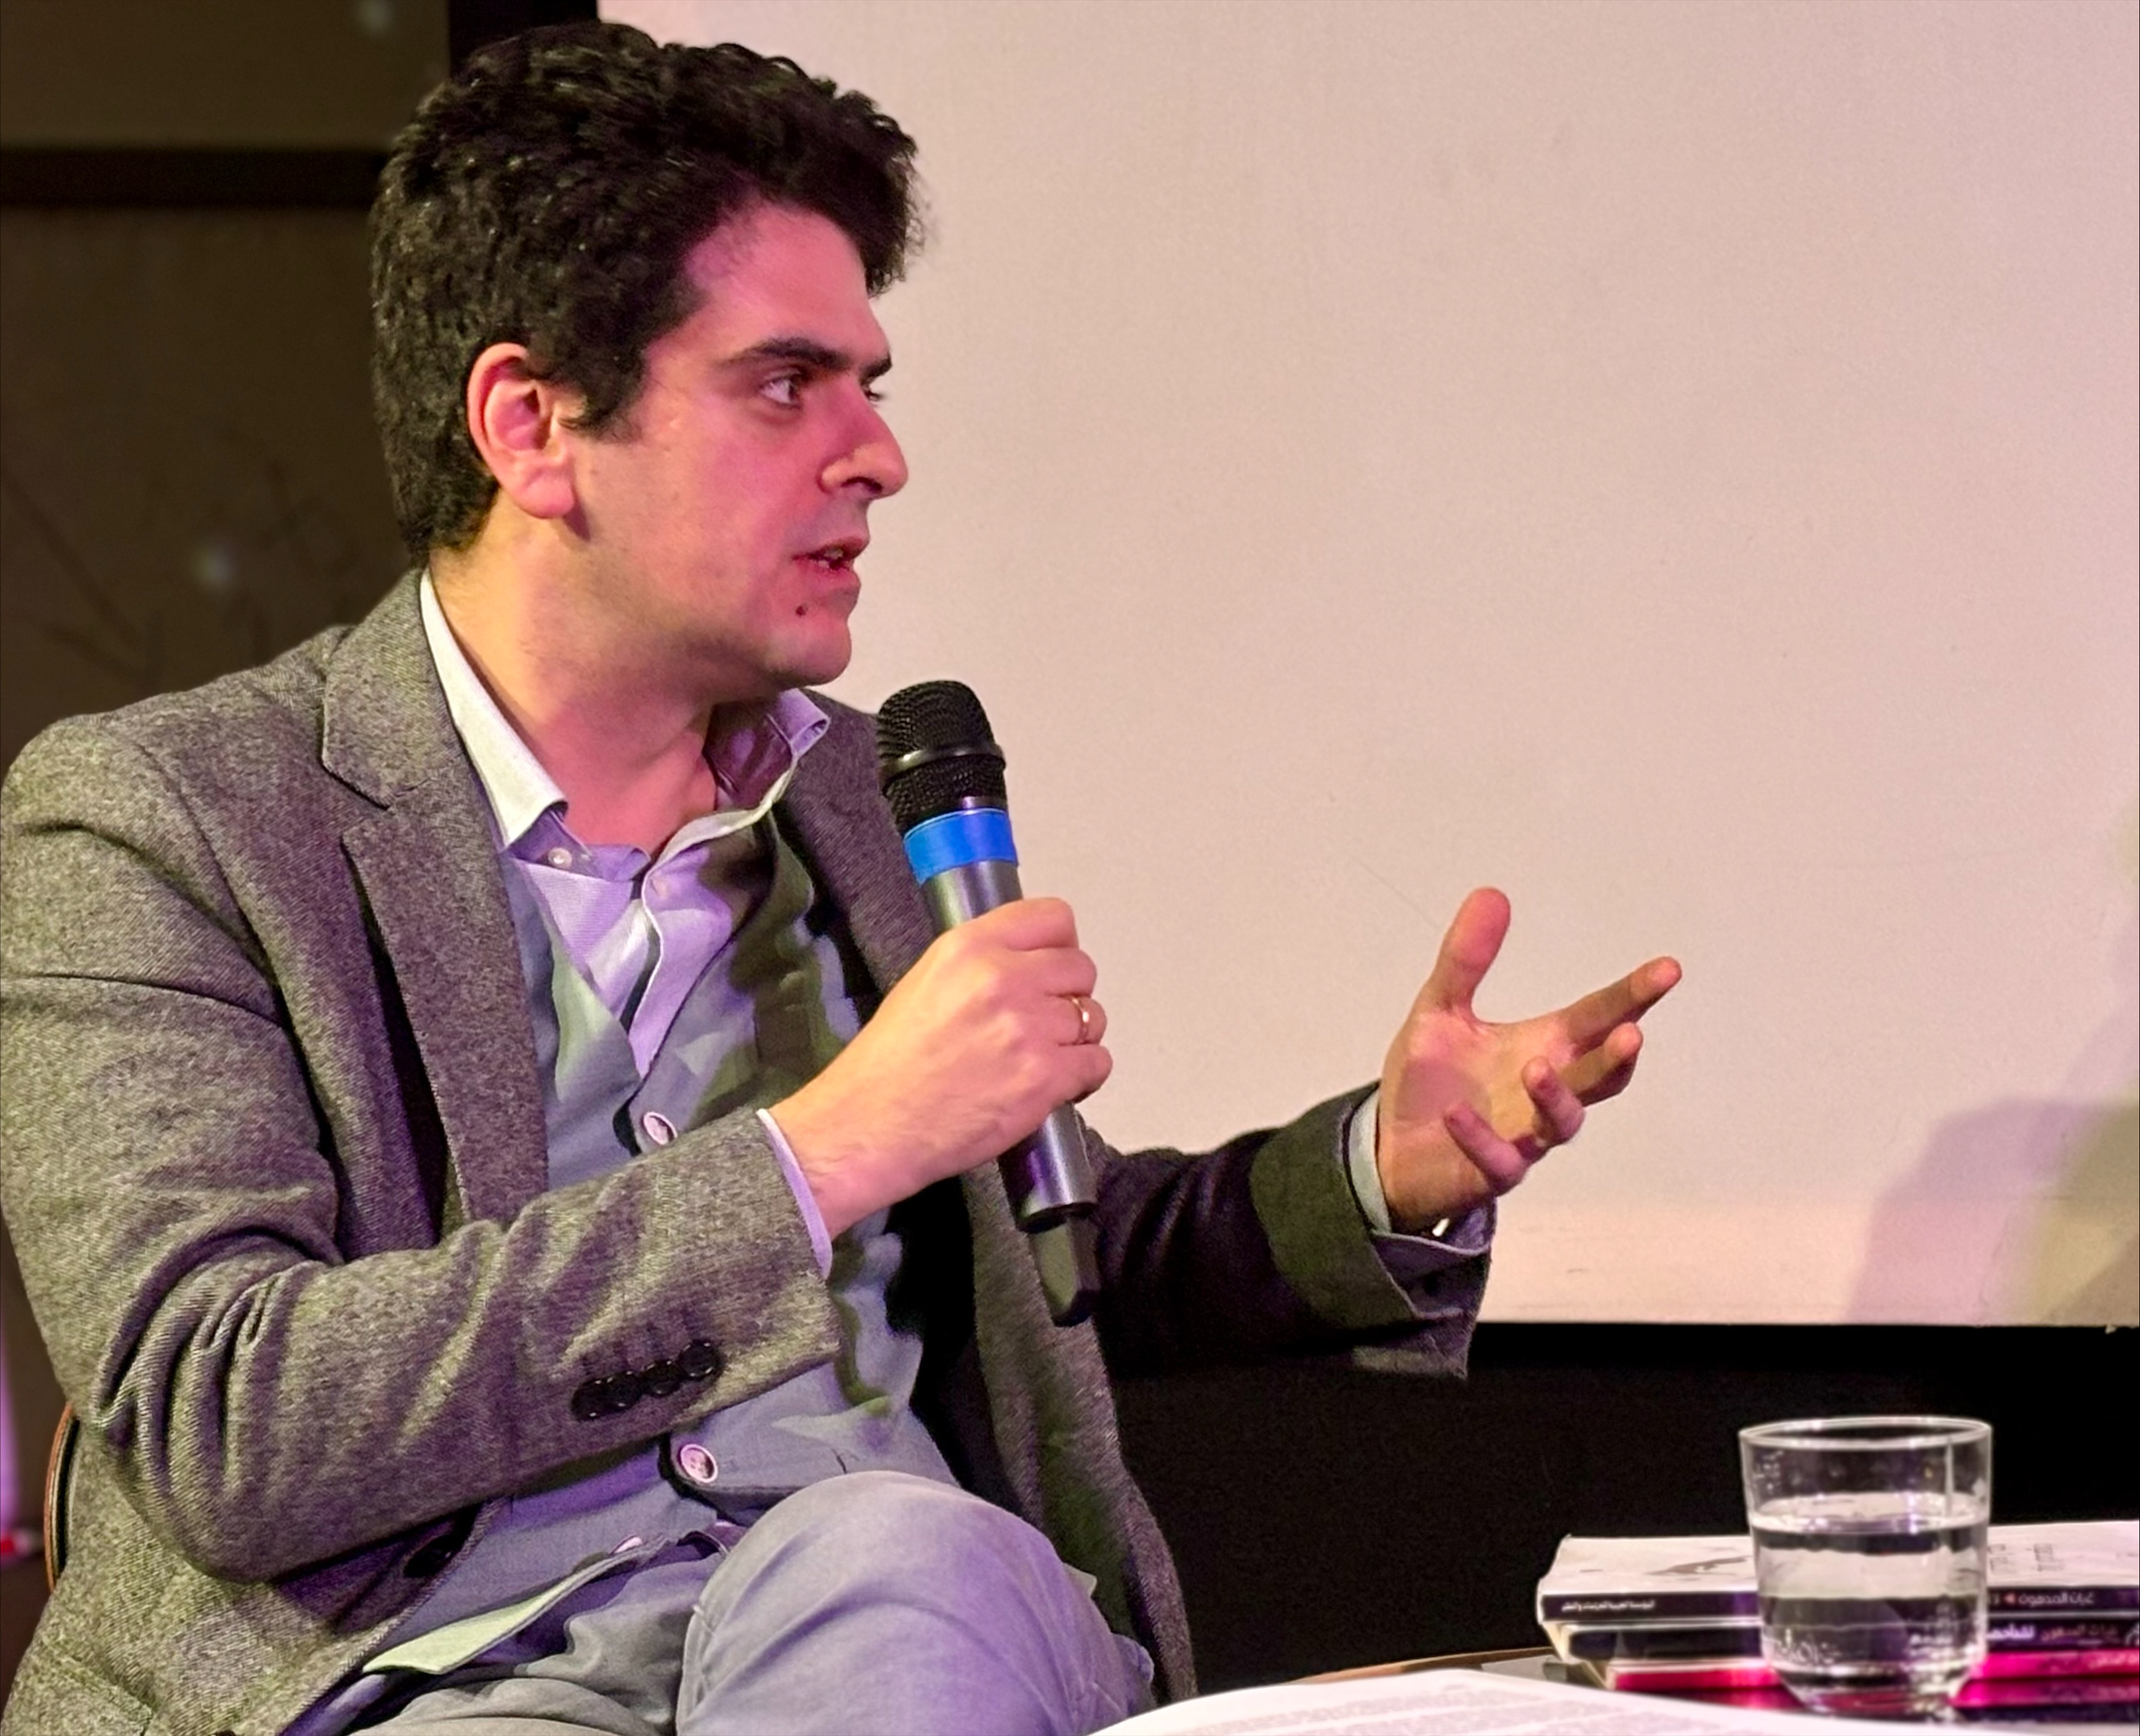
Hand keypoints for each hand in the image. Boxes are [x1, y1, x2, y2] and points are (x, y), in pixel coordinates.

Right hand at [772, 898, 1109, 1236]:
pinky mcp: (1044, 1076)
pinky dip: (1083, 1076)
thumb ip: (980, 963)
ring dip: (1076, 1040)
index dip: (1061, 946)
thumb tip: (1028, 963)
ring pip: (1092, 1017)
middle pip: (1081, 969)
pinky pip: (1097, 1062)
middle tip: (1044, 1024)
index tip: (1053, 969)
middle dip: (1069, 996)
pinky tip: (1053, 1085)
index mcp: (969, 947)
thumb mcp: (926, 982)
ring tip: (1040, 1059)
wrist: (870, 1128)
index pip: (1053, 918)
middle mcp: (1002, 977)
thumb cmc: (888, 1067)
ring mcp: (1027, 1027)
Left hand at [1375, 887, 1679, 1230]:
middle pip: (1598, 1075)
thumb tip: (1491, 893)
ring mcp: (1524, 1135)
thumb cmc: (1434, 1081)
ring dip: (1556, 1097)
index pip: (1598, 1016)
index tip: (1668, 969)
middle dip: (1616, 1055)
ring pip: (1561, 1123)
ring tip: (1539, 1068)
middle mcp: (1545, 1091)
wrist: (1394, 1149)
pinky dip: (1480, 1135)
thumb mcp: (1441, 1010)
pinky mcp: (1490, 1170)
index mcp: (1544, 1046)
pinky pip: (1498, 1159)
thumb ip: (1466, 959)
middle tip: (1631, 1032)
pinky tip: (1457, 1113)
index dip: (1632, 995)